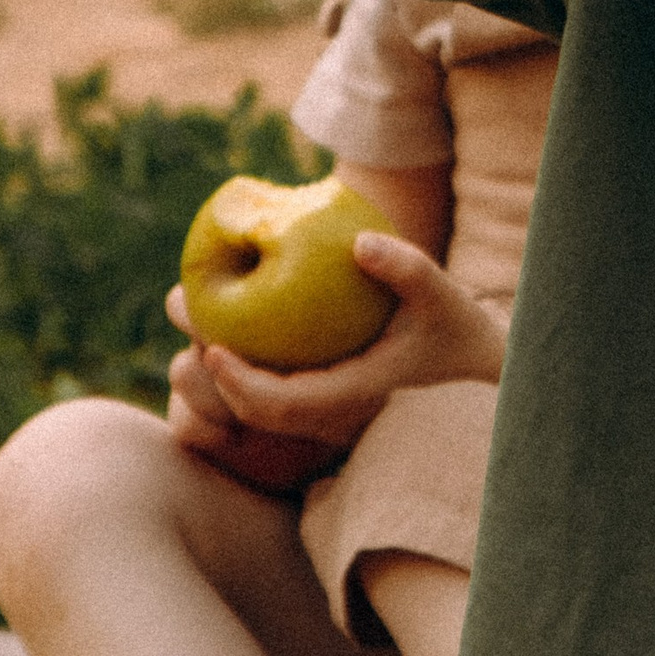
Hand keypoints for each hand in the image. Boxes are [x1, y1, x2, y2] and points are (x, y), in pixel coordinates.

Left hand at [163, 232, 507, 493]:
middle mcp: (330, 413)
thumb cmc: (456, 326)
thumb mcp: (442, 294)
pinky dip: (234, 364)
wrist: (472, 361)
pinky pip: (262, 390)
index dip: (241, 384)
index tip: (213, 348)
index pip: (284, 407)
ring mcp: (322, 408)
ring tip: (191, 310)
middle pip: (251, 412)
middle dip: (205, 371)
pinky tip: (218, 322)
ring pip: (249, 407)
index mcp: (354, 396)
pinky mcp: (318, 394)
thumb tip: (359, 243)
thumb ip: (407, 269)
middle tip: (182, 305)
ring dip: (212, 367)